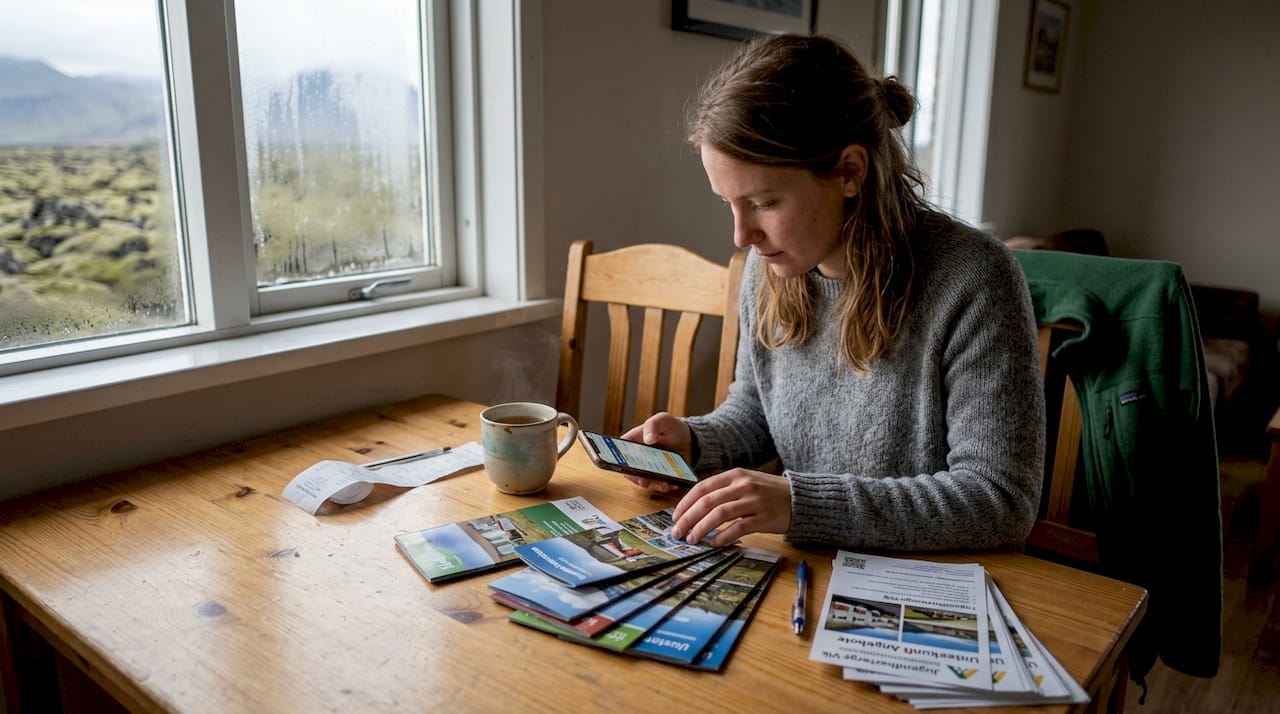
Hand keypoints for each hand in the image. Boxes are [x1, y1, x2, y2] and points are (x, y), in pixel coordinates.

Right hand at [619, 413, 691, 494]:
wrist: (690, 441)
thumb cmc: (672, 428)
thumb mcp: (663, 420)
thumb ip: (653, 425)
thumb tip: (648, 438)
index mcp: (633, 441)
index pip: (619, 450)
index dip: (617, 459)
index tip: (624, 466)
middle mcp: (637, 456)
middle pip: (629, 469)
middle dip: (636, 477)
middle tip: (644, 481)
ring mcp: (648, 468)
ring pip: (643, 480)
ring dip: (651, 485)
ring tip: (663, 485)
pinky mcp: (658, 476)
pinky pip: (657, 484)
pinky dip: (663, 487)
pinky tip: (672, 485)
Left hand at [670, 468, 791, 546]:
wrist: (801, 498)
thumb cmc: (769, 493)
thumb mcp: (746, 483)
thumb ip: (724, 491)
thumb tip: (696, 508)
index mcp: (735, 475)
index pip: (702, 487)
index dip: (685, 503)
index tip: (675, 516)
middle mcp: (743, 485)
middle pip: (707, 502)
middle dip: (688, 519)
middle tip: (677, 532)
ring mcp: (754, 501)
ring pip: (719, 514)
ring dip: (701, 528)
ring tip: (692, 540)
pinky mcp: (764, 517)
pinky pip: (738, 528)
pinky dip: (723, 536)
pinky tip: (714, 543)